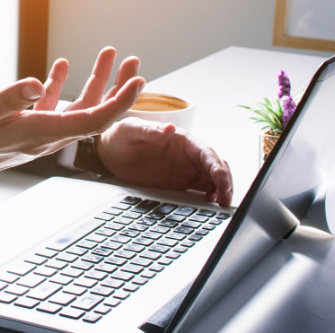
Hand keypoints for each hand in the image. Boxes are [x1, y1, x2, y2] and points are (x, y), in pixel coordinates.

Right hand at [0, 48, 145, 189]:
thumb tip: (38, 83)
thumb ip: (11, 98)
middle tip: (134, 64)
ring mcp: (41, 132)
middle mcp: (47, 136)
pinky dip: (62, 85)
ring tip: (107, 56)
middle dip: (117, 88)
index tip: (136, 83)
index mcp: (41, 134)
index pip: (92, 120)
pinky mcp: (30, 127)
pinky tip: (61, 67)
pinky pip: (55, 107)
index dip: (118, 103)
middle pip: (95, 113)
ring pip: (79, 108)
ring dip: (95, 83)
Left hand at [97, 117, 233, 204]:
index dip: (216, 167)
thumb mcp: (131, 129)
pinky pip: (199, 191)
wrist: (109, 152)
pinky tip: (208, 205)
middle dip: (224, 181)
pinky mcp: (179, 184)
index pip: (206, 153)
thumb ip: (150, 129)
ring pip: (211, 180)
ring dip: (220, 191)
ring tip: (221, 205)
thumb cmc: (121, 135)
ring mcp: (185, 170)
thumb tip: (169, 128)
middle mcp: (187, 155)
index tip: (221, 181)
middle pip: (214, 167)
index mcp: (182, 140)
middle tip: (225, 198)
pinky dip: (208, 198)